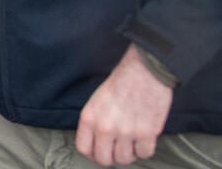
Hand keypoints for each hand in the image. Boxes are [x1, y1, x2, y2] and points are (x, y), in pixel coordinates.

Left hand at [76, 44, 172, 165]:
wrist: (143, 71)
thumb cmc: (120, 84)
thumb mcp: (96, 101)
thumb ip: (94, 123)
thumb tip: (98, 144)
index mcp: (89, 118)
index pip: (84, 149)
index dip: (93, 155)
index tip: (100, 153)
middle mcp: (105, 127)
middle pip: (104, 159)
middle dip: (112, 158)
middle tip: (119, 150)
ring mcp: (126, 132)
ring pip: (125, 159)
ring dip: (130, 154)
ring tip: (133, 143)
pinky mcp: (147, 133)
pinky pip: (145, 154)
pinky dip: (146, 149)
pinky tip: (145, 139)